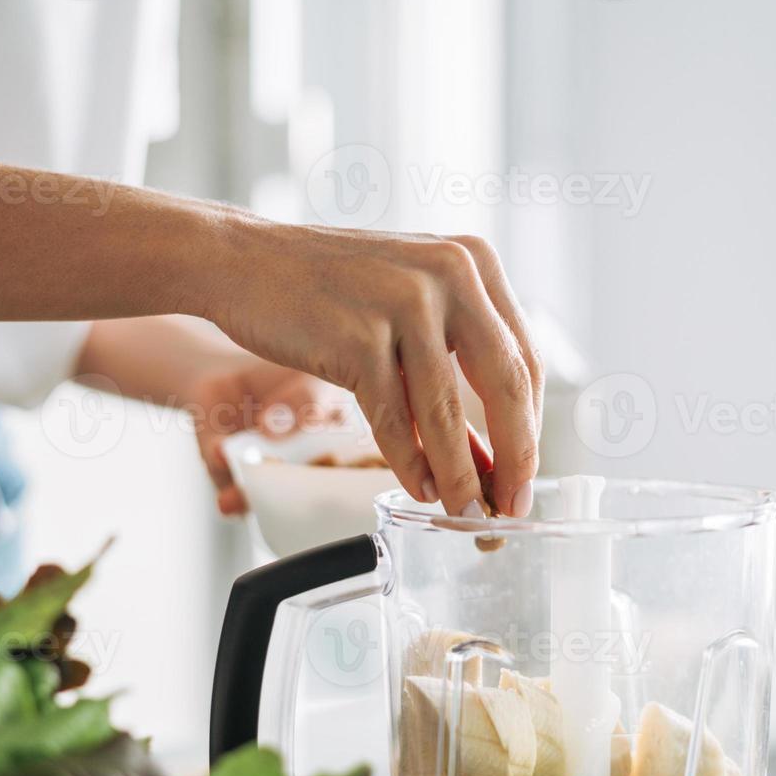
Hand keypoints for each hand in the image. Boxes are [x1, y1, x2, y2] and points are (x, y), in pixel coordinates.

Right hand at [202, 222, 543, 517]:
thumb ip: (451, 370)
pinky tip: (420, 488)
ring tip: (464, 513)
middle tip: (511, 508)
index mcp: (474, 261)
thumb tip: (491, 460)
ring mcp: (404, 302)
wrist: (244, 261)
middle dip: (514, 460)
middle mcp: (450, 273)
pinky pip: (394, 419)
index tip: (526, 476)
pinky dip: (410, 463)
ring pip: (447, 412)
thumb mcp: (408, 308)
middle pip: (506, 386)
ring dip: (459, 475)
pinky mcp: (358, 337)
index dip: (532, 428)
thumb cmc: (328, 289)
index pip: (525, 359)